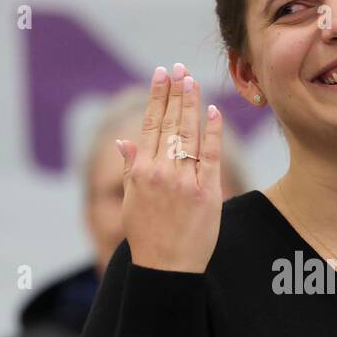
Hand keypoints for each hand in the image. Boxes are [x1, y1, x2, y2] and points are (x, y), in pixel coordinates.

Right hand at [117, 62, 223, 272]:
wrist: (167, 268)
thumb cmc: (148, 236)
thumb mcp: (131, 201)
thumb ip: (130, 168)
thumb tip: (124, 141)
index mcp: (141, 172)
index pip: (150, 125)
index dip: (156, 98)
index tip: (161, 75)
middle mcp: (161, 172)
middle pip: (169, 123)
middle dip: (175, 92)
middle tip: (179, 68)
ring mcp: (184, 181)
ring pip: (189, 134)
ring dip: (191, 104)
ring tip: (193, 80)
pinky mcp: (207, 192)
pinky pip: (211, 155)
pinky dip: (212, 132)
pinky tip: (213, 111)